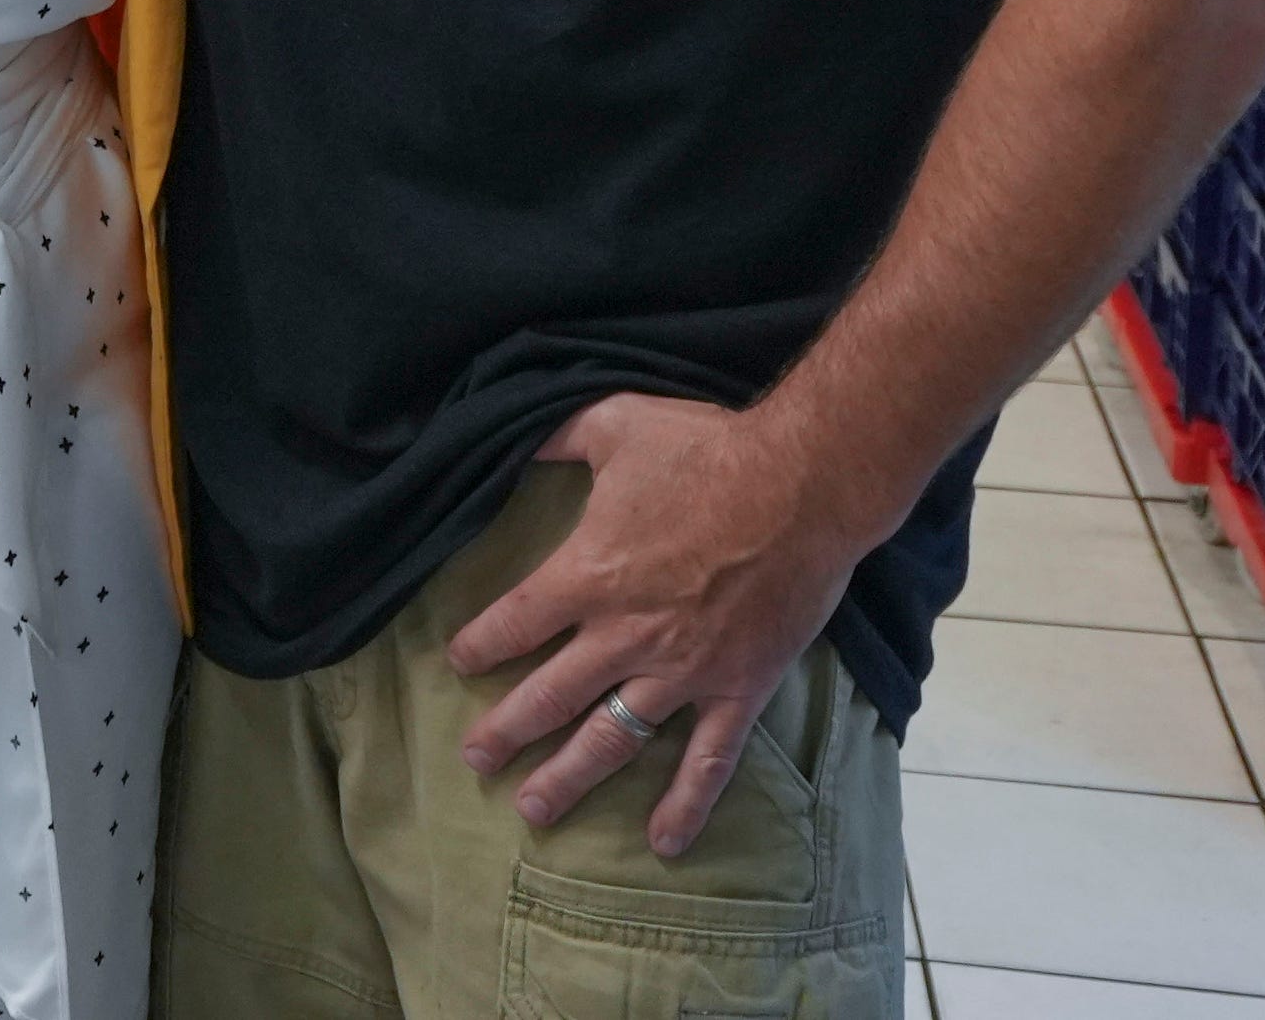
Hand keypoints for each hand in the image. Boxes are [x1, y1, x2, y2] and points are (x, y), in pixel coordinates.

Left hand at [443, 394, 881, 856]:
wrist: (805, 483)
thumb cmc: (709, 450)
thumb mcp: (616, 423)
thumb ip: (558, 435)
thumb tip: (512, 431)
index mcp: (591, 574)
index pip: (515, 623)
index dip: (480, 645)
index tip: (459, 663)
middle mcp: (627, 634)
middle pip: (550, 696)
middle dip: (505, 732)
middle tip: (474, 761)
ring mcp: (683, 670)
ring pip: (612, 738)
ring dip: (569, 777)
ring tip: (533, 809)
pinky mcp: (739, 687)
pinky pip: (708, 759)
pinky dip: (686, 804)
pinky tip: (662, 841)